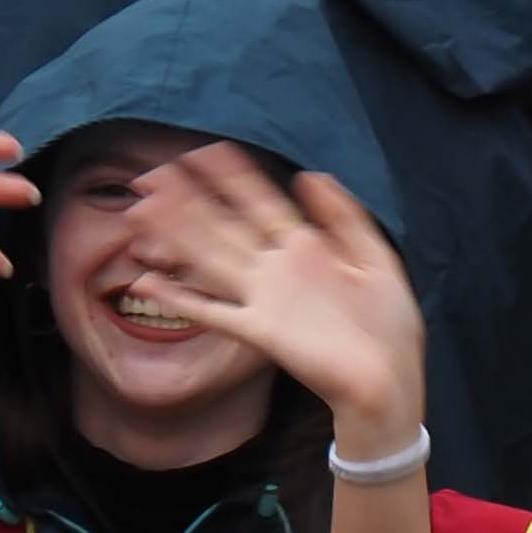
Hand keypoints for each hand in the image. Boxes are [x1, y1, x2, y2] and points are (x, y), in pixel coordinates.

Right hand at [121, 150, 424, 449]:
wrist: (389, 382)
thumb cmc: (389, 327)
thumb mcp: (377, 259)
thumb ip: (345, 217)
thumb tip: (310, 173)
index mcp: (306, 248)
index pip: (261, 202)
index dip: (233, 177)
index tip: (205, 150)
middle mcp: (277, 269)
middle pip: (224, 225)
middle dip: (189, 199)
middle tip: (152, 174)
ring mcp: (264, 300)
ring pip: (209, 258)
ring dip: (176, 235)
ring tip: (141, 210)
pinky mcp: (258, 332)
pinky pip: (211, 312)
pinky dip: (180, 298)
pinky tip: (149, 282)